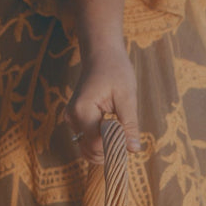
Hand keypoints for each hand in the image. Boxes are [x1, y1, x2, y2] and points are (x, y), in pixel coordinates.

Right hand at [63, 46, 140, 164]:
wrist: (101, 54)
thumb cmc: (116, 70)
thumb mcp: (127, 97)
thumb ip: (129, 125)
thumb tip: (134, 149)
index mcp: (83, 111)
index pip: (96, 145)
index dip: (115, 148)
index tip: (130, 141)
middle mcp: (72, 117)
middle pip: (90, 151)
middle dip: (110, 151)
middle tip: (128, 139)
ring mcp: (72, 119)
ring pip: (88, 148)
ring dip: (106, 148)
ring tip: (122, 134)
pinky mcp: (76, 120)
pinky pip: (88, 140)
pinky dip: (101, 142)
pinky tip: (114, 131)